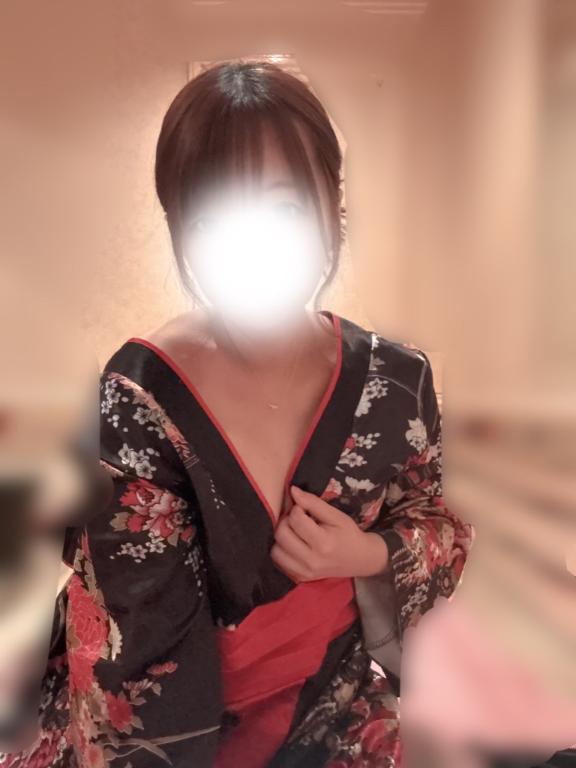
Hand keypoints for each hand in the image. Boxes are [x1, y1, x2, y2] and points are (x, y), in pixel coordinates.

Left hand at [271, 485, 388, 581]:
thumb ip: (313, 503)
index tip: (304, 508)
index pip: (295, 520)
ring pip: (275, 550)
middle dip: (286, 521)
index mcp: (323, 543)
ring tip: (295, 532)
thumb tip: (292, 491)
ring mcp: (304, 572)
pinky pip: (278, 561)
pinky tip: (293, 544)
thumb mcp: (336, 515)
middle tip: (297, 518)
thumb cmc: (348, 534)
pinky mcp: (300, 577)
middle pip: (281, 534)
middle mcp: (311, 561)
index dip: (297, 508)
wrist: (360, 559)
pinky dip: (281, 550)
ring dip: (281, 536)